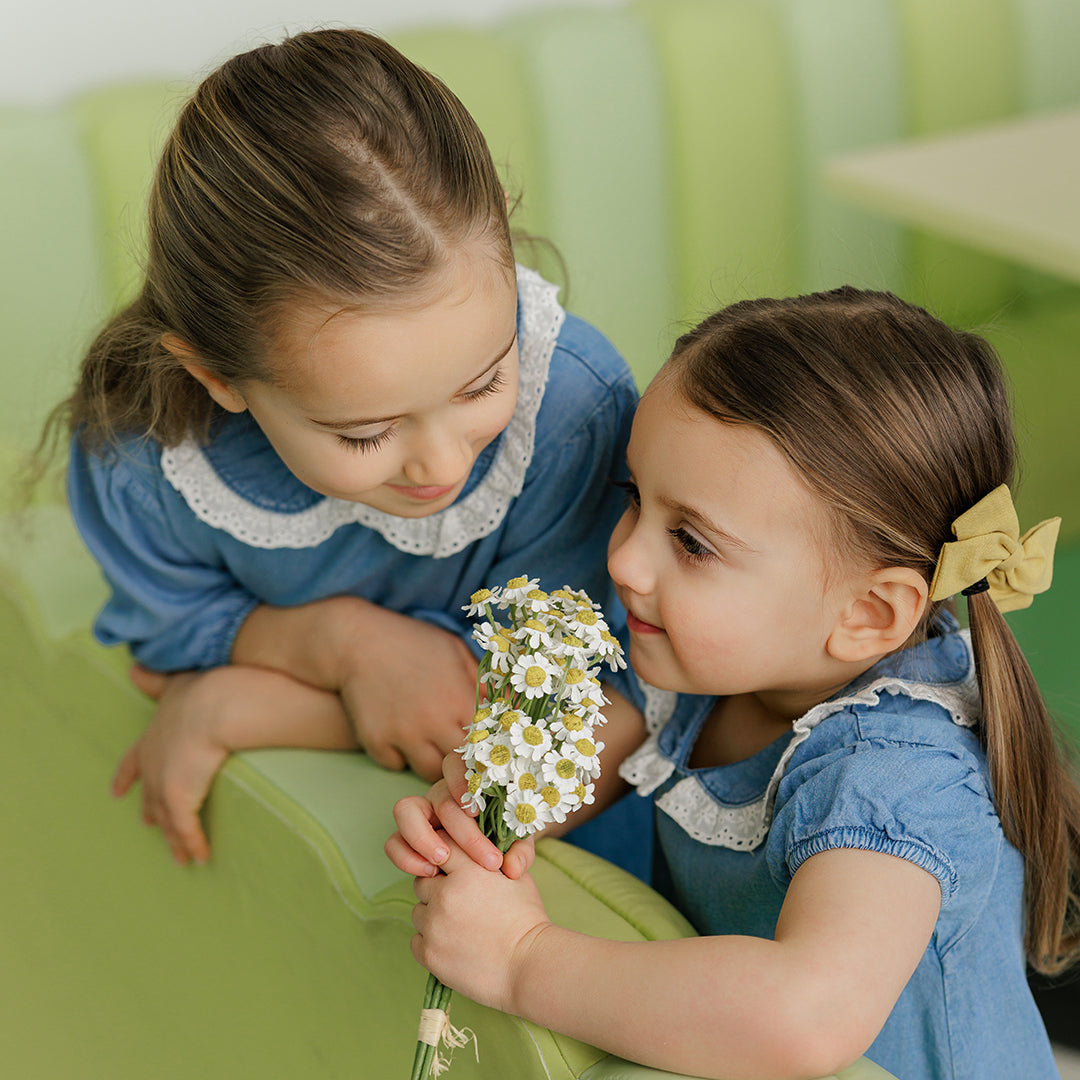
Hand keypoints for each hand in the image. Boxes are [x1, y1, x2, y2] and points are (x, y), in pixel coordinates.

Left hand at [114, 665, 231, 864]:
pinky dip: (193, 844)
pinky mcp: (181, 799)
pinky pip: (188, 829)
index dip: (126, 777)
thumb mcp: (173, 682)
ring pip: (168, 820)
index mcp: (152, 739)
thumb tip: (133, 669)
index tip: (117, 791)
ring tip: (180, 857)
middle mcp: (153, 766)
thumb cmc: (200, 690)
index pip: (133, 762)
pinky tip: (200, 857)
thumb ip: (154, 680)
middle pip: (149, 796)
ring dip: (174, 840)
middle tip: (150, 826)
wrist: (215, 705)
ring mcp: (165, 786)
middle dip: (151, 812)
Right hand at [234, 599, 478, 780]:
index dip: (488, 749)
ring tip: (429, 740)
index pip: (487, 744)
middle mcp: (433, 722)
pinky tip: (400, 734)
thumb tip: (511, 708)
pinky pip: (396, 765)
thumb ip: (483, 684)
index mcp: (459, 699)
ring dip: (432, 761)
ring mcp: (402, 734)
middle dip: (462, 762)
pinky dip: (400, 756)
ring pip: (428, 772)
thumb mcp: (456, 653)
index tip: (486, 748)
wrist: (358, 640)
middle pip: (460, 766)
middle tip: (458, 750)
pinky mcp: (375, 741)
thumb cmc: (414, 643)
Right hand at [386, 753, 537, 878]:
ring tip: (443, 862)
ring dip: (423, 838)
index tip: (477, 811)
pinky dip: (407, 858)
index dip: (461, 782)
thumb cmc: (504, 838)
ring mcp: (421, 814)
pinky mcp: (407, 838)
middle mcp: (441, 793)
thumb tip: (513, 868)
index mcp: (467, 781)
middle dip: (464, 832)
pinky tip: (431, 872)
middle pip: (441, 799)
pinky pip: (394, 842)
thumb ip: (520, 850)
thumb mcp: (517, 840)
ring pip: (404, 811)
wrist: (490, 857)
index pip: (455, 764)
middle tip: (486, 860)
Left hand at [410, 835, 550, 1012]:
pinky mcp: (429, 953)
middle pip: (422, 881)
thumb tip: (472, 853)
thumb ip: (488, 861)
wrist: (529, 965)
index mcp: (468, 870)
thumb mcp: (516, 877)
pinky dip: (430, 942)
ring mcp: (434, 925)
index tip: (453, 869)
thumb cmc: (526, 919)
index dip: (446, 858)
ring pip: (418, 912)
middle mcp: (445, 894)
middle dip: (436, 889)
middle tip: (457, 902)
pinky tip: (453, 945)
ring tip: (458, 927)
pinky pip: (416, 940)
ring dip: (432, 916)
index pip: (441, 848)